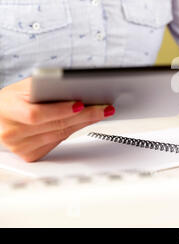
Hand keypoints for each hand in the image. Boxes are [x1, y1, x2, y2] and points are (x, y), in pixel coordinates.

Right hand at [0, 78, 114, 161]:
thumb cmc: (12, 99)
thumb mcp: (22, 87)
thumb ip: (45, 87)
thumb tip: (77, 87)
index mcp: (7, 110)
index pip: (36, 114)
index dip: (60, 110)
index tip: (80, 104)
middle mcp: (11, 132)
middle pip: (55, 125)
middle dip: (84, 116)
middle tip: (104, 108)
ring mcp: (20, 147)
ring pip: (60, 135)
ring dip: (84, 123)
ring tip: (101, 112)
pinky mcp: (29, 156)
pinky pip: (57, 142)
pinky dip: (73, 131)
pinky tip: (85, 122)